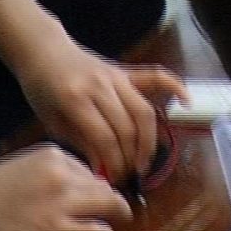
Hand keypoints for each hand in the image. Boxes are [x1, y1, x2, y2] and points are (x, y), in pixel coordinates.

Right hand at [0, 144, 131, 230]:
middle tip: (111, 212)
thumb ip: (50, 175)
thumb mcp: (20, 169)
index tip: (85, 197)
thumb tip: (81, 191)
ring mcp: (63, 202)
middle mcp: (62, 173)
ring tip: (110, 224)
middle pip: (103, 185)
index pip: (86, 169)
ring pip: (110, 205)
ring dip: (114, 216)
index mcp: (51, 154)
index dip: (89, 186)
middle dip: (108, 200)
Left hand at [15, 38, 183, 181]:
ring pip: (143, 112)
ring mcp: (116, 76)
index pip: (105, 138)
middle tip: (127, 176)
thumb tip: (106, 171)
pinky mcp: (126, 71)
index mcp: (75, 98)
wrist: (42, 51)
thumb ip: (82, 144)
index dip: (113, 163)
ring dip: (148, 142)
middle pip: (127, 128)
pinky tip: (187, 104)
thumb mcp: (54, 122)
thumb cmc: (43, 90)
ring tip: (144, 162)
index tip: (114, 180)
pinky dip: (175, 88)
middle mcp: (100, 85)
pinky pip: (156, 77)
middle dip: (130, 158)